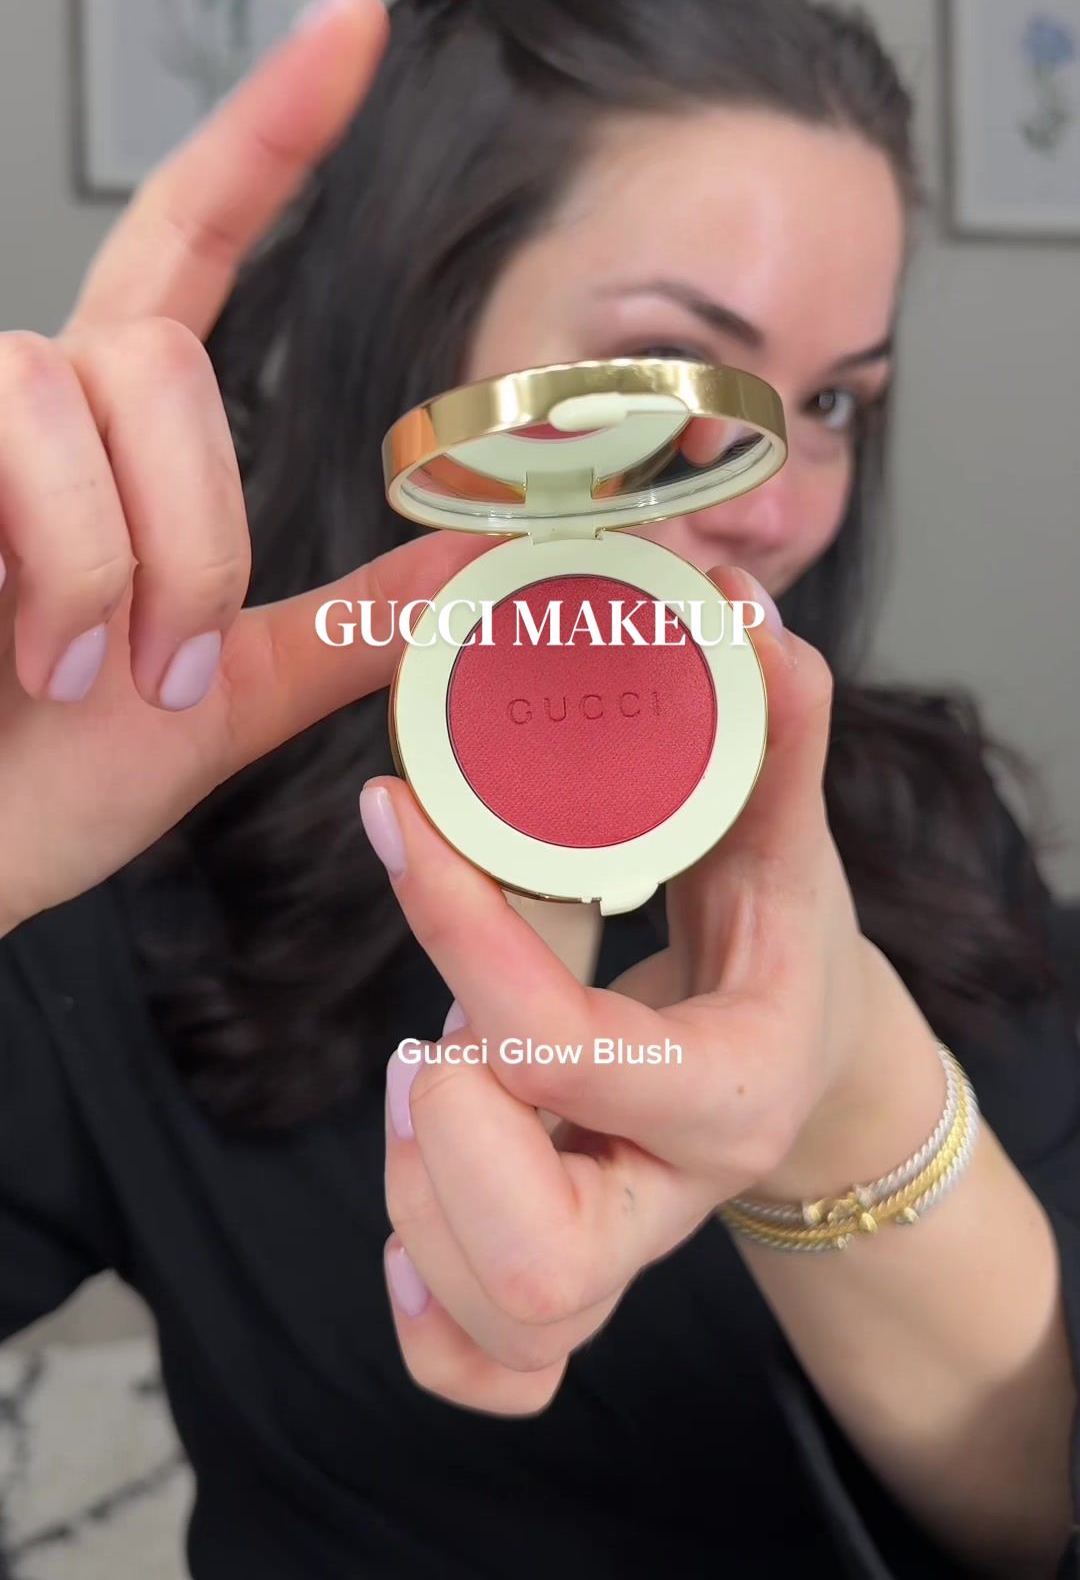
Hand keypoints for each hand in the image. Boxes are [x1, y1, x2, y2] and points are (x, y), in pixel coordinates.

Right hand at [0, 0, 491, 933]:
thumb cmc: (41, 785)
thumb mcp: (223, 698)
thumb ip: (347, 616)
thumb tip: (492, 549)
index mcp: (114, 430)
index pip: (196, 233)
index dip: (268, 127)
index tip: (351, 21)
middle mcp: (27, 392)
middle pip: (156, 354)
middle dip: (190, 530)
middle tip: (156, 668)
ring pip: (78, 390)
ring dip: (117, 564)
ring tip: (80, 673)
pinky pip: (7, 447)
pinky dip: (56, 571)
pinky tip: (17, 656)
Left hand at [371, 568, 899, 1413]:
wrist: (806, 1062)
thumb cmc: (785, 945)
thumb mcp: (785, 841)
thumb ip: (772, 734)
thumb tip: (746, 610)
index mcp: (730, 1088)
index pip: (568, 1049)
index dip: (460, 930)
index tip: (393, 815)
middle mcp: (676, 1195)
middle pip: (541, 1258)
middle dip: (448, 1143)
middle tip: (431, 1042)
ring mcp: (625, 1257)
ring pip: (498, 1316)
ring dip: (422, 1198)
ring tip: (434, 1082)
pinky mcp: (574, 1287)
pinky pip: (485, 1371)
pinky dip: (428, 1320)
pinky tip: (414, 1216)